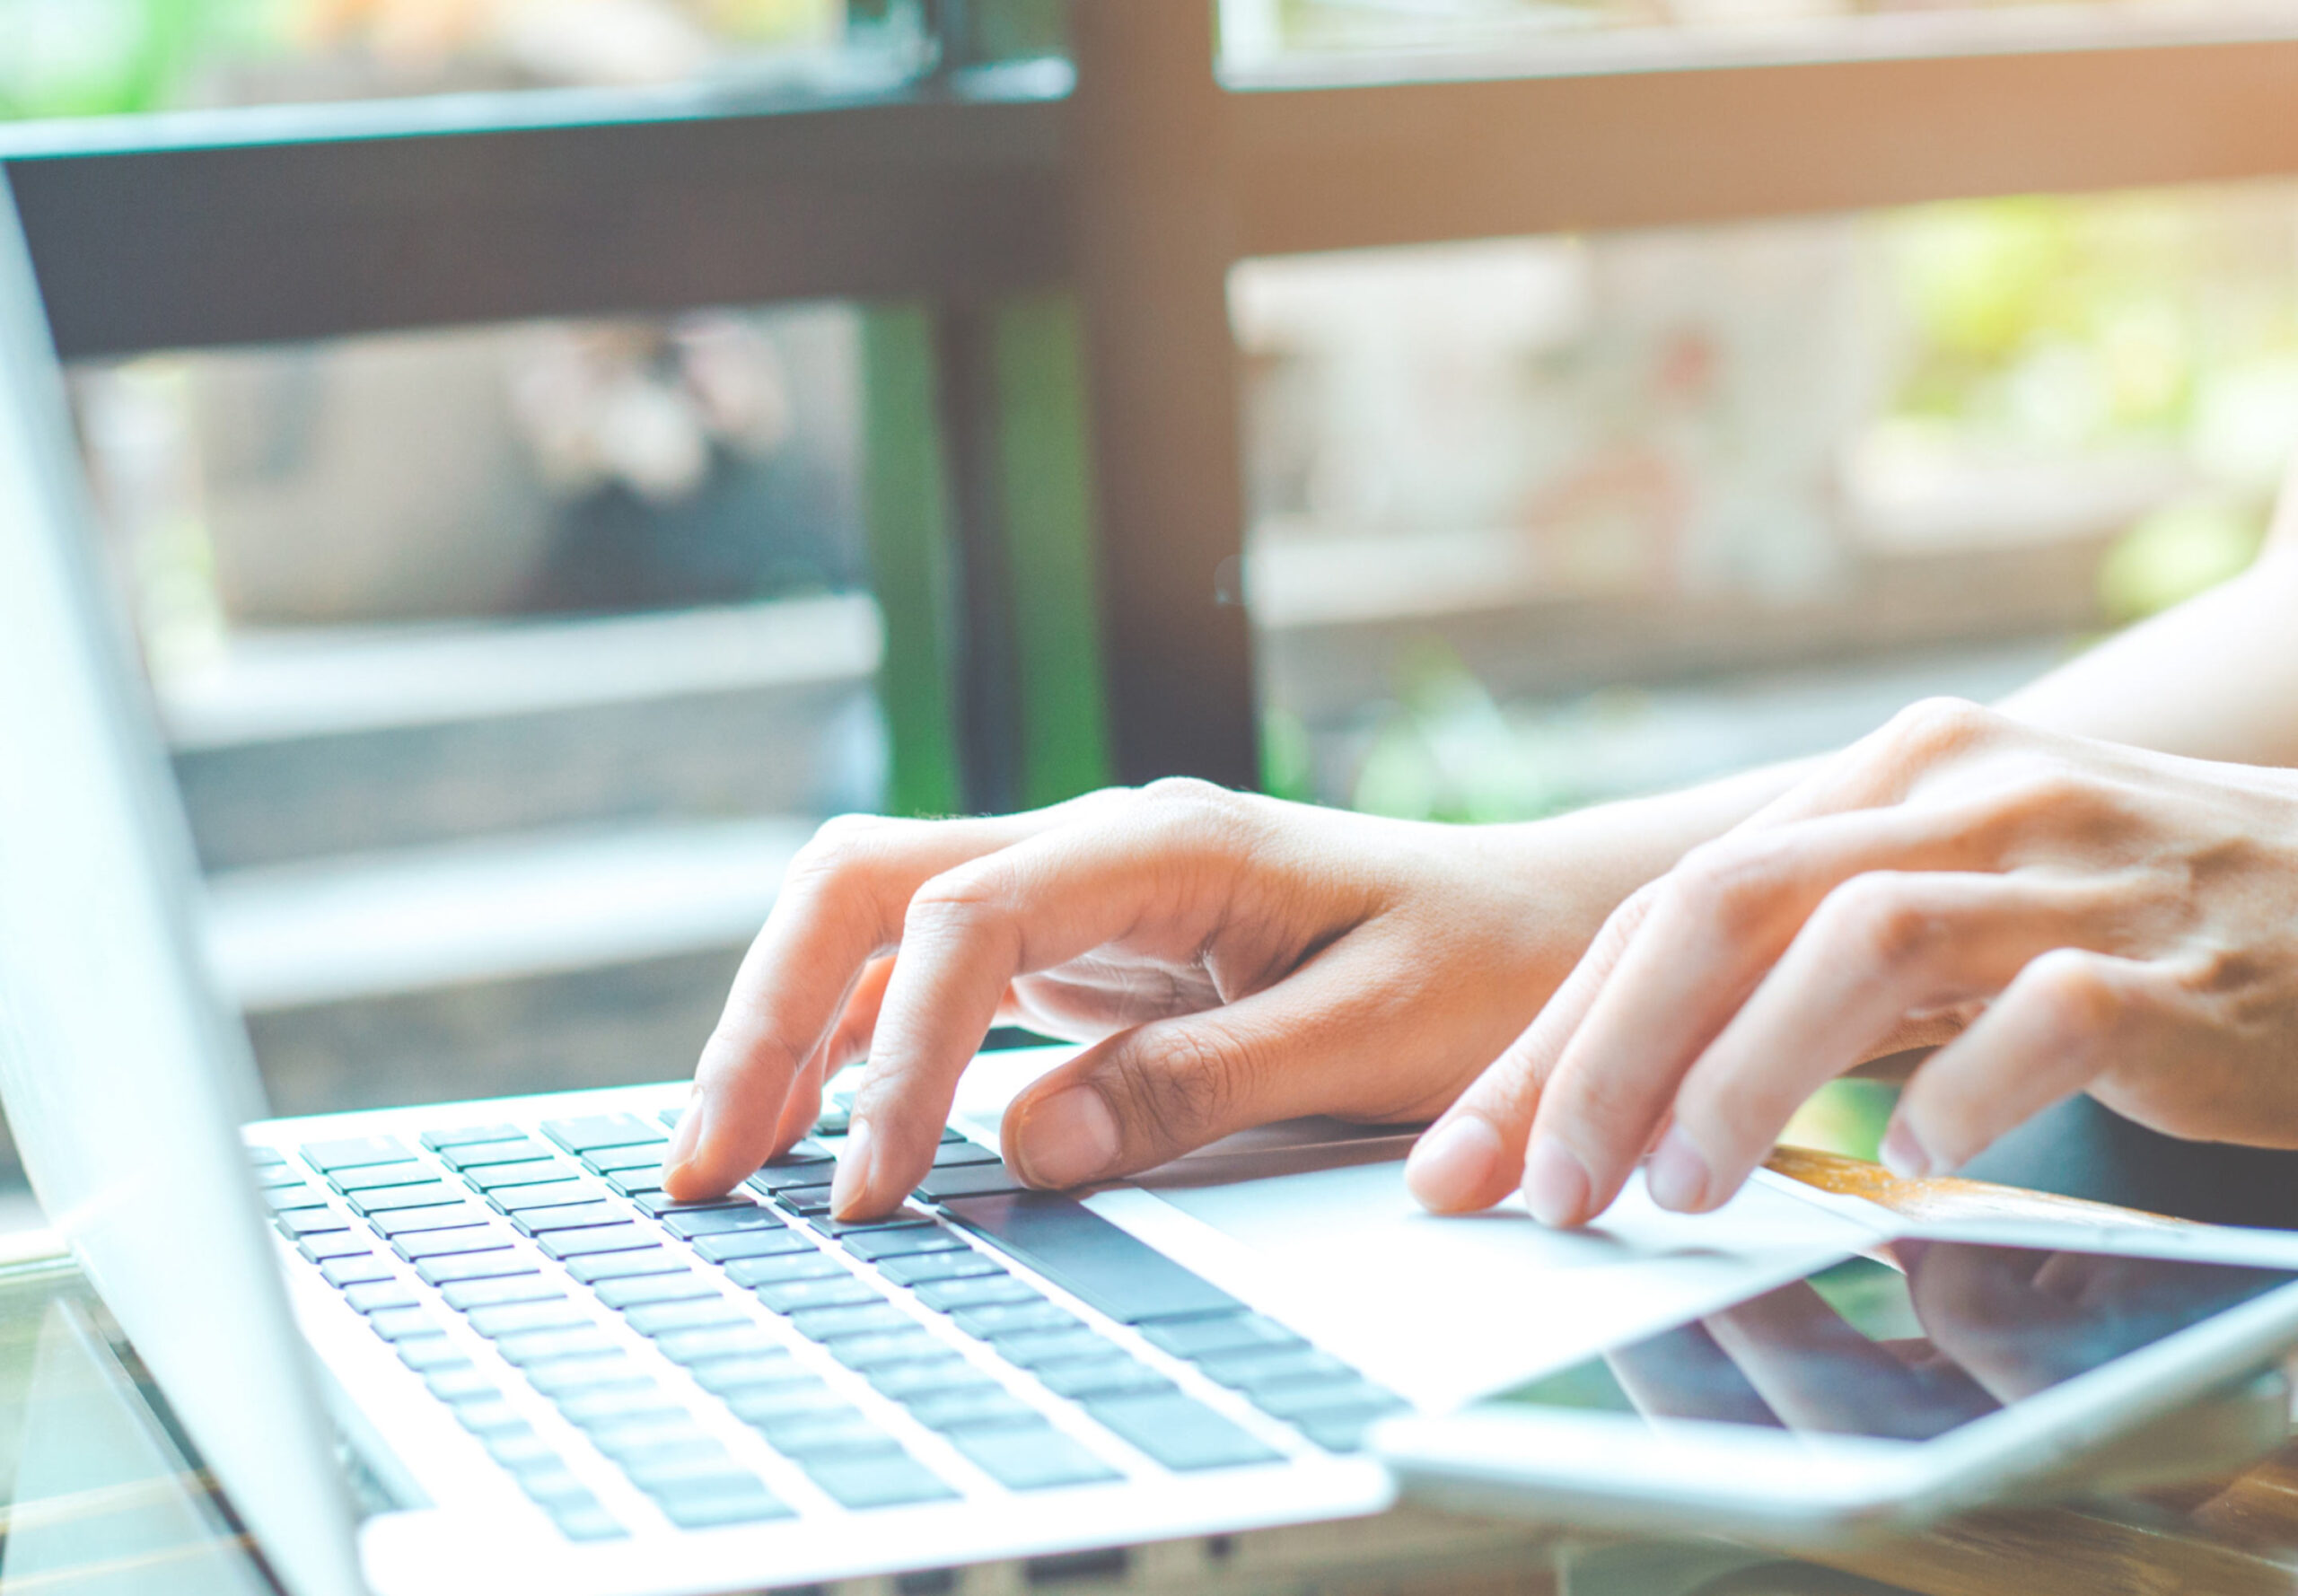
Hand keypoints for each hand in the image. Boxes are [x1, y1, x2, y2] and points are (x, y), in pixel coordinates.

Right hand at [661, 781, 1661, 1216]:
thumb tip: (1026, 1145)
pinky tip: (827, 1125)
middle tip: (708, 1162)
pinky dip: (861, 1045)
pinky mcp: (1087, 947)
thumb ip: (1200, 1083)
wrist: (1551, 930)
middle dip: (769, 1013)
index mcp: (1167, 844)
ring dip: (791, 1030)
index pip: (969, 918)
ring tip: (727, 1161)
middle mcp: (1101, 847)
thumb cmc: (1487, 972)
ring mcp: (1084, 891)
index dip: (901, 1053)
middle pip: (870, 883)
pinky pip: (933, 974)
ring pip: (879, 923)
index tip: (877, 1189)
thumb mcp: (1367, 1038)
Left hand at [1406, 698, 2297, 1225]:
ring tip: (1675, 1191)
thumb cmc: (2124, 917)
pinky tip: (1916, 1159)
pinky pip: (2046, 1014)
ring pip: (1858, 942)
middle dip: (1602, 1057)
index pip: (1672, 901)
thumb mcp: (1947, 906)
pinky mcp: (2173, 961)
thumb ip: (1802, 963)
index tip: (1471, 1152)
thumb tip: (1622, 1081)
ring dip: (1741, 1076)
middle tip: (1538, 1190)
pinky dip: (1963, 1090)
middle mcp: (1960, 794)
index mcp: (1885, 775)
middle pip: (1725, 904)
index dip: (1556, 1035)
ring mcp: (2071, 867)